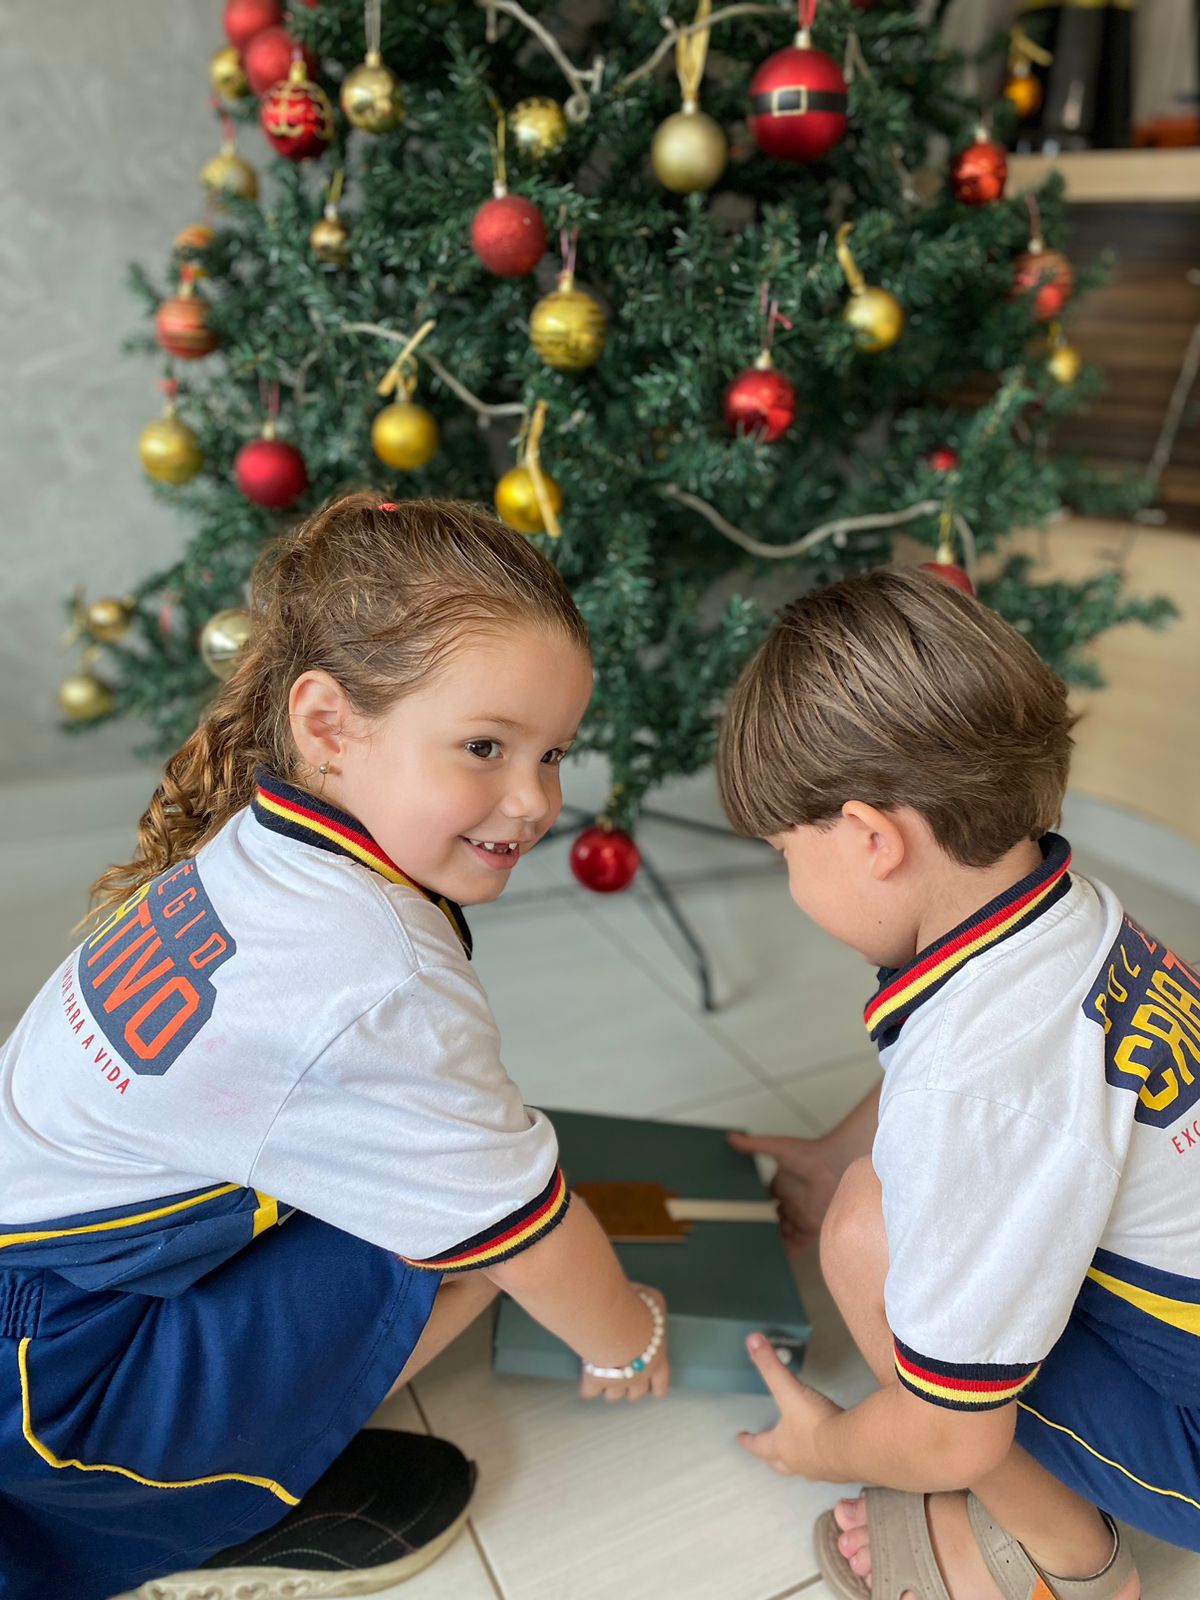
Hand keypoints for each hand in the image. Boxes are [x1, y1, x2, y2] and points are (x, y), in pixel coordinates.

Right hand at [578, 1284, 669, 1403]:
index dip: (656, 1387)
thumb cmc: (637, 1309)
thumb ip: (649, 1305)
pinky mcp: (596, 1381)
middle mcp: (640, 1375)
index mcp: (658, 1358)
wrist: (614, 1324)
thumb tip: (643, 1299)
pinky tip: (585, 1379)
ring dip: (610, 1388)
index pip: (661, 1384)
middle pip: (636, 1395)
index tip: (652, 1389)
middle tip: (623, 1375)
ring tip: (603, 1374)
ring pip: (614, 1396)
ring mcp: (617, 1381)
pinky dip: (587, 1387)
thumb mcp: (651, 1299)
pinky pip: (590, 1392)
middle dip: (630, 1388)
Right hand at [727, 1132, 842, 1254]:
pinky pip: (798, 1244)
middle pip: (770, 1221)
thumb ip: (754, 1145)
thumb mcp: (778, 1147)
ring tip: (753, 1254)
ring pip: (782, 1234)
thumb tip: (730, 1137)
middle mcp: (789, 1203)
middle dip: (759, 1229)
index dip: (749, 1211)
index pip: (761, 1202)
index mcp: (780, 1186)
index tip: (733, 1219)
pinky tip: (776, 1261)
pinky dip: (788, 1253)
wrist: (837, 1164)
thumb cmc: (810, 1153)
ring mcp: (800, 1216)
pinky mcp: (812, 1227)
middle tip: (741, 1241)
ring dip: (771, 1242)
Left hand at [737, 1332, 843, 1476]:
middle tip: (767, 1455)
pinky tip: (832, 1456)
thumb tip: (752, 1340)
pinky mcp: (842, 1472)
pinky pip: (829, 1469)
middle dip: (772, 1458)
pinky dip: (826, 1463)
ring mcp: (822, 1471)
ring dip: (799, 1463)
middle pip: (779, 1465)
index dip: (748, 1441)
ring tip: (801, 1456)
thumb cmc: (815, 1422)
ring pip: (804, 1469)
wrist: (853, 1447)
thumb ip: (771, 1366)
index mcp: (782, 1446)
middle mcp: (799, 1463)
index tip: (740, 1438)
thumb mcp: (790, 1390)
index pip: (759, 1445)